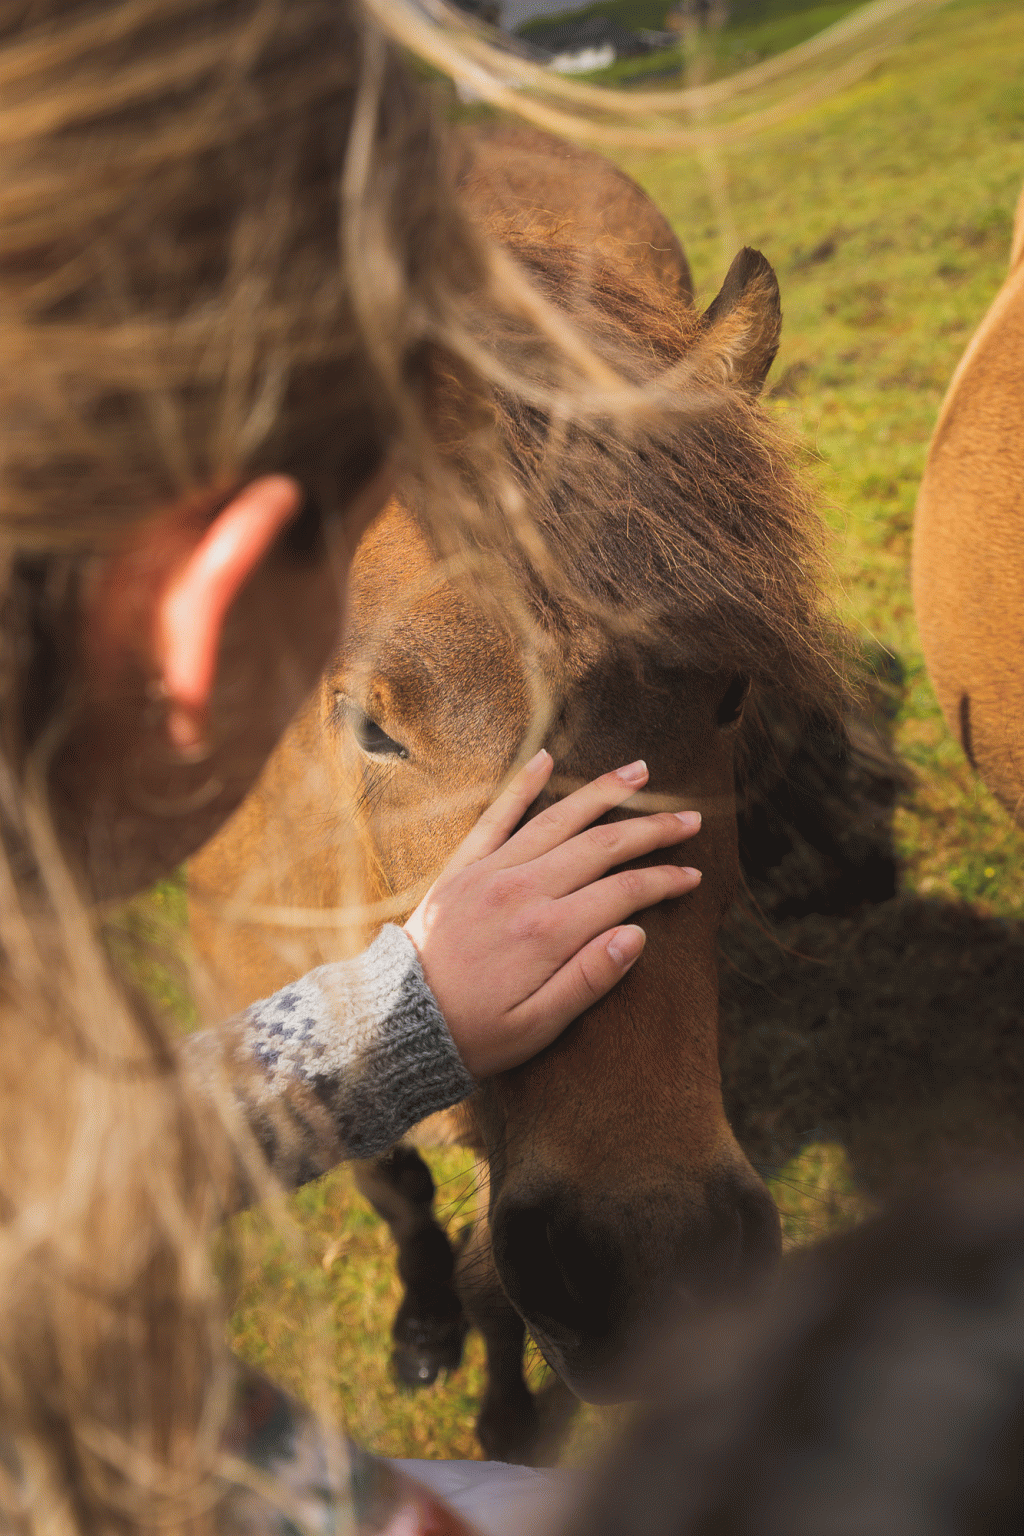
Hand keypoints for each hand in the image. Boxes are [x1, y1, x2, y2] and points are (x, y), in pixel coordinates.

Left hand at [403, 750, 701, 1077]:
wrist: (398, 1022)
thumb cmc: (475, 1033)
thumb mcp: (538, 1027)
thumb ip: (589, 980)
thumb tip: (637, 936)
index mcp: (548, 932)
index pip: (623, 892)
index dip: (664, 881)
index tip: (693, 875)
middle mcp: (522, 890)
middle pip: (601, 847)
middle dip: (650, 830)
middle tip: (690, 819)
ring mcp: (491, 872)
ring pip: (558, 820)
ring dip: (602, 794)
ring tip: (640, 773)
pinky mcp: (463, 867)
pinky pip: (496, 816)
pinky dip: (522, 785)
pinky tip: (546, 759)